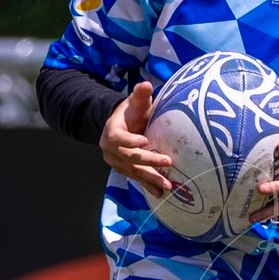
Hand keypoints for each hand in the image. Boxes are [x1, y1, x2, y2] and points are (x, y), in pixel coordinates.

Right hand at [100, 81, 173, 196]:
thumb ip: (140, 94)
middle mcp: (111, 150)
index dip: (130, 140)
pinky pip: (137, 179)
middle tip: (167, 162)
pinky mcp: (125, 171)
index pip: (118, 138)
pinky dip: (148, 186)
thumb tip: (146, 85)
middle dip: (148, 161)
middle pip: (129, 157)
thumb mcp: (135, 102)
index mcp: (112, 131)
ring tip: (167, 185)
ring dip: (151, 178)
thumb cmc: (131, 113)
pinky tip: (160, 194)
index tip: (144, 141)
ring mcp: (117, 162)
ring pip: (134, 171)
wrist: (123, 127)